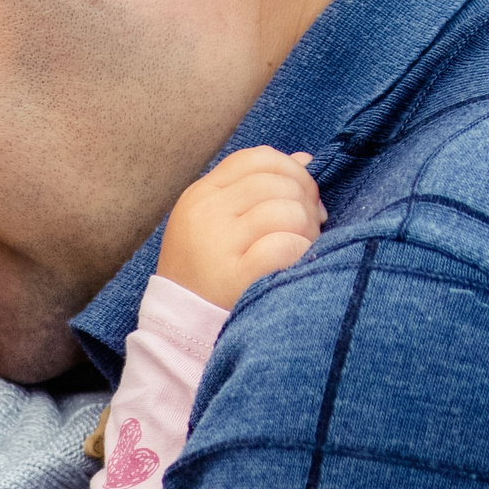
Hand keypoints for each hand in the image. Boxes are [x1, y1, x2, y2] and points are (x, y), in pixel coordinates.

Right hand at [155, 145, 325, 308]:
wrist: (179, 329)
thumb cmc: (207, 274)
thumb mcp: (218, 223)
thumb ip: (256, 188)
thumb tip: (305, 160)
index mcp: (201, 194)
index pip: (257, 159)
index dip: (291, 171)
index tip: (303, 197)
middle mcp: (207, 213)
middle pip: (278, 183)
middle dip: (306, 203)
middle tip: (310, 229)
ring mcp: (219, 244)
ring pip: (287, 211)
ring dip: (308, 230)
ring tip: (302, 249)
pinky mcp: (235, 277)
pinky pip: (285, 246)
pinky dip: (301, 253)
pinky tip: (295, 266)